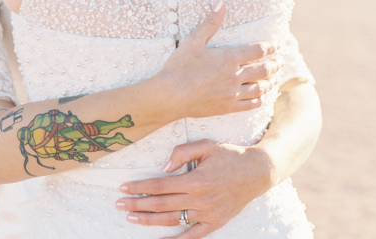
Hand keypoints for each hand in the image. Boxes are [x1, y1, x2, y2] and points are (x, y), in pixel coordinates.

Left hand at [116, 139, 272, 238]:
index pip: (159, 186)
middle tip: (119, 204)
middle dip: (137, 204)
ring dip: (149, 220)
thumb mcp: (206, 145)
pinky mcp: (214, 223)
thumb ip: (183, 152)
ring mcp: (207, 214)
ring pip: (172, 220)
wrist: (257, 172)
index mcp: (196, 180)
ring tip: (131, 218)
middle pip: (161, 204)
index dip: (139, 187)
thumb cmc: (230, 156)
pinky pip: (192, 236)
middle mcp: (200, 200)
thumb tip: (163, 166)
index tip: (124, 187)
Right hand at [156, 2, 280, 118]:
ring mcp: (233, 93)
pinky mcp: (228, 107)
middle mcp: (236, 76)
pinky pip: (251, 104)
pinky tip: (262, 96)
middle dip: (275, 64)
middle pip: (265, 69)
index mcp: (229, 58)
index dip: (271, 47)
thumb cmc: (179, 67)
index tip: (277, 45)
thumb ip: (210, 22)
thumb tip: (221, 3)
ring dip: (271, 81)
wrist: (170, 95)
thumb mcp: (193, 41)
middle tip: (281, 60)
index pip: (259, 51)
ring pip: (261, 87)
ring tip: (275, 77)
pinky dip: (260, 98)